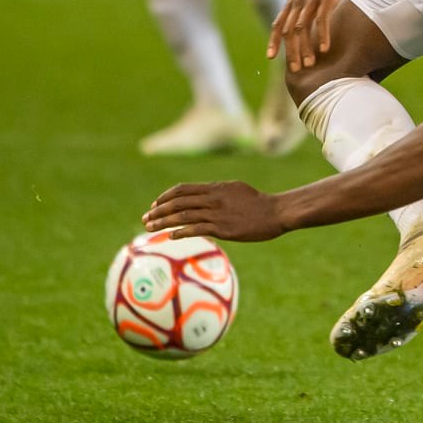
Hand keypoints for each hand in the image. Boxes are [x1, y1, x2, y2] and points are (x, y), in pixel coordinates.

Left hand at [143, 180, 285, 241]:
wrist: (276, 212)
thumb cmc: (258, 202)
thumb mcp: (235, 189)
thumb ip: (217, 192)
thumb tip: (202, 196)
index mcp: (215, 187)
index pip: (182, 189)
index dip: (165, 197)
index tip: (155, 205)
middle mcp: (213, 198)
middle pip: (177, 202)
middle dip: (158, 211)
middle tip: (146, 218)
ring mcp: (217, 213)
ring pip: (182, 216)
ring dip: (163, 222)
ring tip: (150, 228)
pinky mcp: (222, 228)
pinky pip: (195, 229)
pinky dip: (180, 232)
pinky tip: (170, 236)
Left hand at [268, 0, 354, 71]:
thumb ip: (302, 4)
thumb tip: (302, 18)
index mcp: (292, 1)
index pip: (278, 24)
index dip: (273, 41)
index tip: (271, 57)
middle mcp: (298, 2)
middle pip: (289, 32)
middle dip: (291, 52)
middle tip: (295, 69)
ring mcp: (312, 0)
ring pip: (303, 29)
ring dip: (305, 48)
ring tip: (309, 64)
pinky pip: (322, 20)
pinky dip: (322, 36)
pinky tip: (324, 49)